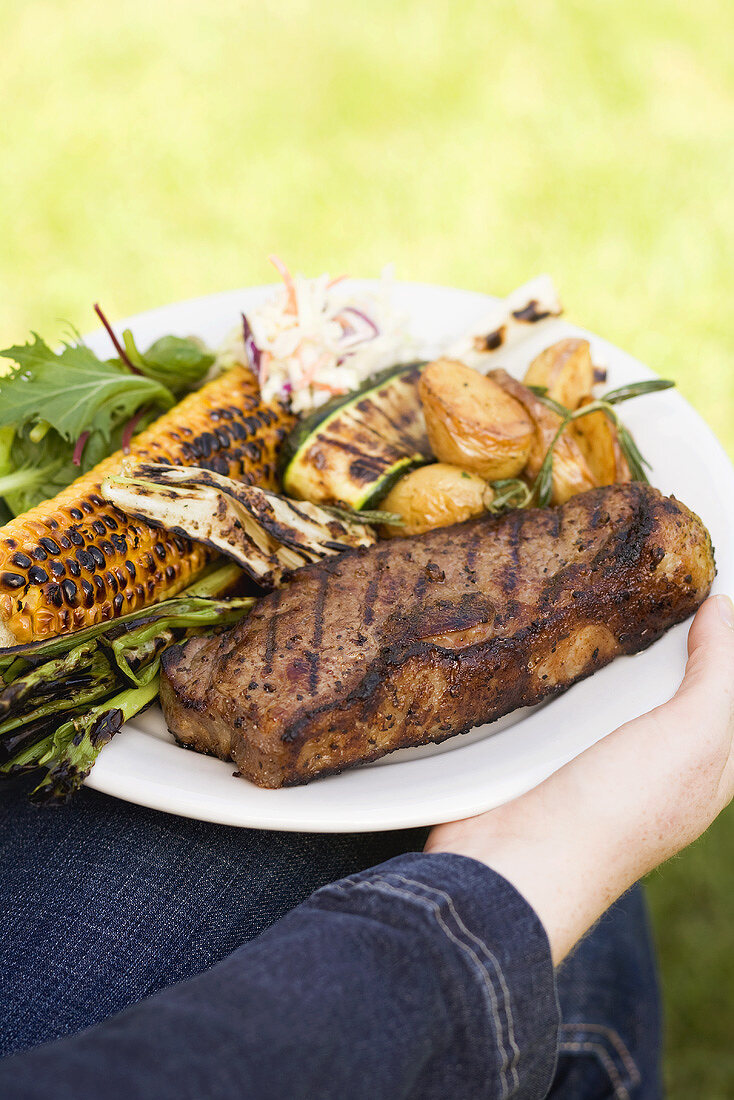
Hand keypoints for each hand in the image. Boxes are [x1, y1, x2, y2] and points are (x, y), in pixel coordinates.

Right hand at [426, 595, 733, 962]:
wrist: (515, 862)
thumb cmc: (615, 814)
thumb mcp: (692, 739)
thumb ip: (716, 677)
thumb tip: (722, 611)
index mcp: (705, 768)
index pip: (725, 694)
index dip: (722, 646)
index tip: (705, 591)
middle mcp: (654, 764)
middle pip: (669, 685)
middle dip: (667, 638)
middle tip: (652, 581)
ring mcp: (594, 759)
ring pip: (609, 687)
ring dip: (604, 648)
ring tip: (598, 591)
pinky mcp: (542, 754)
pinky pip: (558, 698)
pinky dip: (557, 668)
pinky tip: (548, 639)